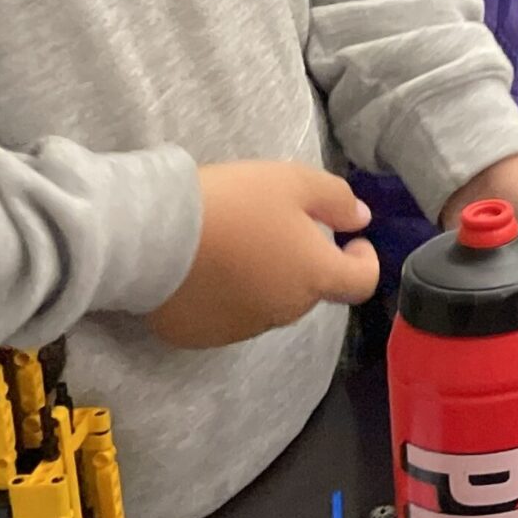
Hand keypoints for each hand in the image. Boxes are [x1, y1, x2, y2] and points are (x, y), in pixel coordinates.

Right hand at [146, 162, 378, 348]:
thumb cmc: (233, 203)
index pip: (361, 283)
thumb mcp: (293, 182)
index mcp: (314, 276)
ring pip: (269, 305)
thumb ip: (336, 199)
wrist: (154, 236)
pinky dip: (227, 298)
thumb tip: (361, 220)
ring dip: (266, 282)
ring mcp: (241, 329)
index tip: (349, 241)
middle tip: (276, 228)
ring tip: (235, 246)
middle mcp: (284, 311)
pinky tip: (205, 270)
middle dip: (305, 264)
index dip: (363, 261)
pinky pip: (227, 317)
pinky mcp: (201, 335)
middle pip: (310, 291)